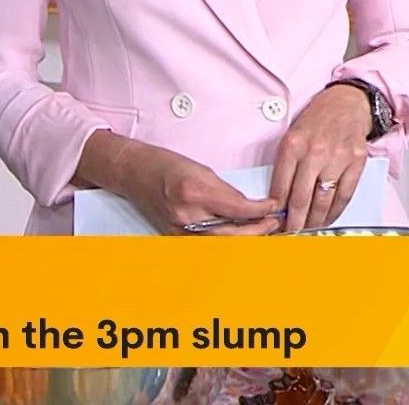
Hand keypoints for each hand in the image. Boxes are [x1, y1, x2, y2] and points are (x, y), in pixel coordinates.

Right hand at [77, 131, 281, 235]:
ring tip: (262, 231)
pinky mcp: (175, 237)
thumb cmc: (164, 165)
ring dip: (246, 238)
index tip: (274, 207)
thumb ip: (225, 189)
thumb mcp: (201, 169)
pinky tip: (238, 236)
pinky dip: (226, 241)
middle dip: (259, 229)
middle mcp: (186, 215)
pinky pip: (208, 244)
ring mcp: (179, 230)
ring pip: (223, 243)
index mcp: (194, 192)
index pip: (238, 208)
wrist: (133, 172)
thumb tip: (248, 206)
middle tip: (275, 222)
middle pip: (234, 232)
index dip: (261, 210)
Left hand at [268, 84, 371, 232]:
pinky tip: (327, 219)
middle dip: (293, 222)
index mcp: (293, 144)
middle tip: (288, 235)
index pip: (280, 185)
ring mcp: (337, 158)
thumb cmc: (316, 119)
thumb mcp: (292, 134)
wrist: (347, 102)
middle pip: (301, 198)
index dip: (276, 209)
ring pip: (323, 201)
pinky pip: (344, 195)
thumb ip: (285, 164)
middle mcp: (315, 152)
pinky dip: (335, 212)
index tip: (272, 221)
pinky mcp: (356, 163)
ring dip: (314, 221)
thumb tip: (276, 197)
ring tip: (306, 231)